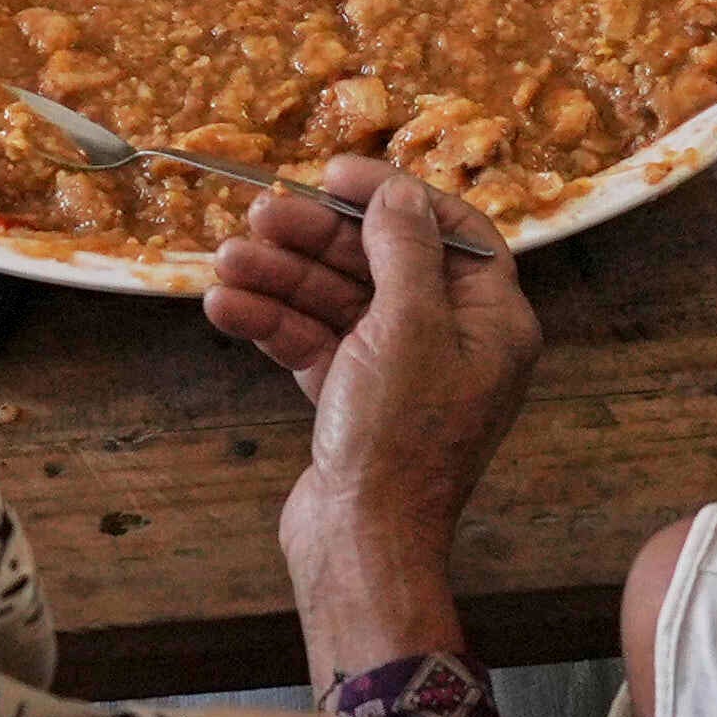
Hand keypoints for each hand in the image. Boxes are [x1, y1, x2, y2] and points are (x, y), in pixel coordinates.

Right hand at [204, 156, 540, 643]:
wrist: (360, 543)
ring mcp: (399, 374)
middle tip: (260, 213)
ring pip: (338, 302)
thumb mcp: (409, 326)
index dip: (394, 196)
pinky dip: (272, 324)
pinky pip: (313, 344)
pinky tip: (226, 306)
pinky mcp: (353, 403)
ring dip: (281, 278)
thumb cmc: (401, 437)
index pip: (452, 233)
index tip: (337, 173)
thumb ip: (405, 249)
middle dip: (318, 238)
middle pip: (383, 263)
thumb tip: (400, 192)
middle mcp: (451, 343)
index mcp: (491, 323)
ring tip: (227, 259)